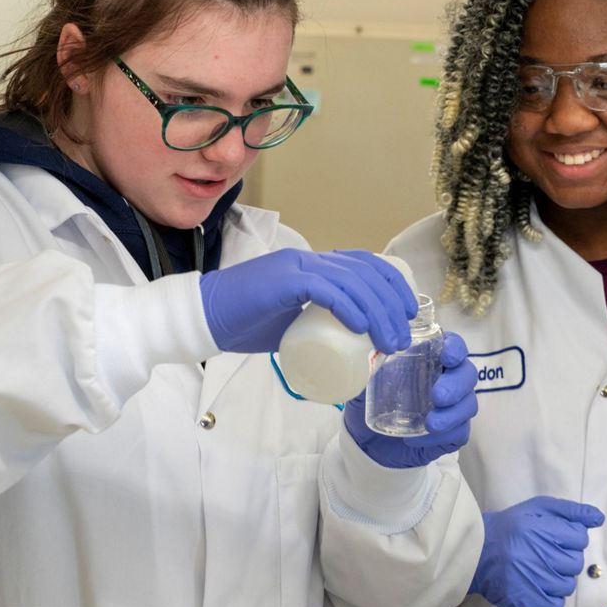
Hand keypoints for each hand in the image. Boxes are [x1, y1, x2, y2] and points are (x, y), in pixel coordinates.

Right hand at [198, 248, 416, 353]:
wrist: (200, 319)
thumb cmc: (240, 323)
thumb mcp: (289, 324)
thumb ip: (312, 325)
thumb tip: (341, 346)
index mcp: (311, 264)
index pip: (364, 263)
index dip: (391, 284)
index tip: (407, 313)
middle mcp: (307, 259)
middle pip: (365, 271)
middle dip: (392, 304)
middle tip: (402, 337)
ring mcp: (294, 267)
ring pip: (351, 280)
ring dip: (377, 312)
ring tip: (388, 341)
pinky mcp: (282, 280)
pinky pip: (324, 288)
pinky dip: (347, 306)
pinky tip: (360, 327)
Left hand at [343, 332, 478, 467]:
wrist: (366, 438)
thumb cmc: (372, 399)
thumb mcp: (367, 378)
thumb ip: (370, 362)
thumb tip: (369, 348)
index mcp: (431, 358)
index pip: (453, 346)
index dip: (455, 348)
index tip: (447, 356)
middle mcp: (447, 378)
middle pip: (468, 374)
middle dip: (456, 385)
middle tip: (437, 397)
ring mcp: (453, 406)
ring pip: (468, 405)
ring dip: (451, 415)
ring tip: (430, 424)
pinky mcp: (452, 432)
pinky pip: (459, 433)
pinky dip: (442, 435)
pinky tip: (419, 439)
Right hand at [468, 496, 604, 606]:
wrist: (475, 553)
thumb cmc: (510, 528)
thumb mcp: (538, 508)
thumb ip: (570, 511)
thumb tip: (599, 518)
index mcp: (538, 528)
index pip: (579, 537)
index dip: (569, 538)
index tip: (554, 538)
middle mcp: (535, 554)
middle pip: (576, 562)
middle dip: (565, 558)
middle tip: (545, 554)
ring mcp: (531, 580)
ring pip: (568, 586)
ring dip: (558, 579)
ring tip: (538, 570)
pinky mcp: (526, 601)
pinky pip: (556, 605)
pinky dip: (550, 598)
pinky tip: (537, 586)